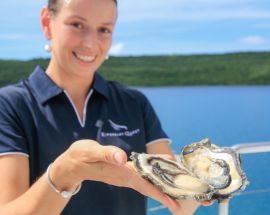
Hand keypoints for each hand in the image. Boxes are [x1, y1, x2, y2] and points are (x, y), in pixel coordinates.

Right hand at [50, 140, 180, 211]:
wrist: (70, 166)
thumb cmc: (79, 156)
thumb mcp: (90, 151)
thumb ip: (106, 153)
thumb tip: (122, 158)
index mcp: (119, 172)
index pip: (143, 184)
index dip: (159, 193)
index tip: (174, 203)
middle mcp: (123, 177)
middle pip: (147, 188)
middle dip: (164, 194)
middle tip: (181, 202)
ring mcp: (122, 176)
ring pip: (145, 184)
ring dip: (160, 187)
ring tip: (176, 189)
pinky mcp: (121, 173)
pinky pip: (140, 177)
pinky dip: (152, 177)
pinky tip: (159, 174)